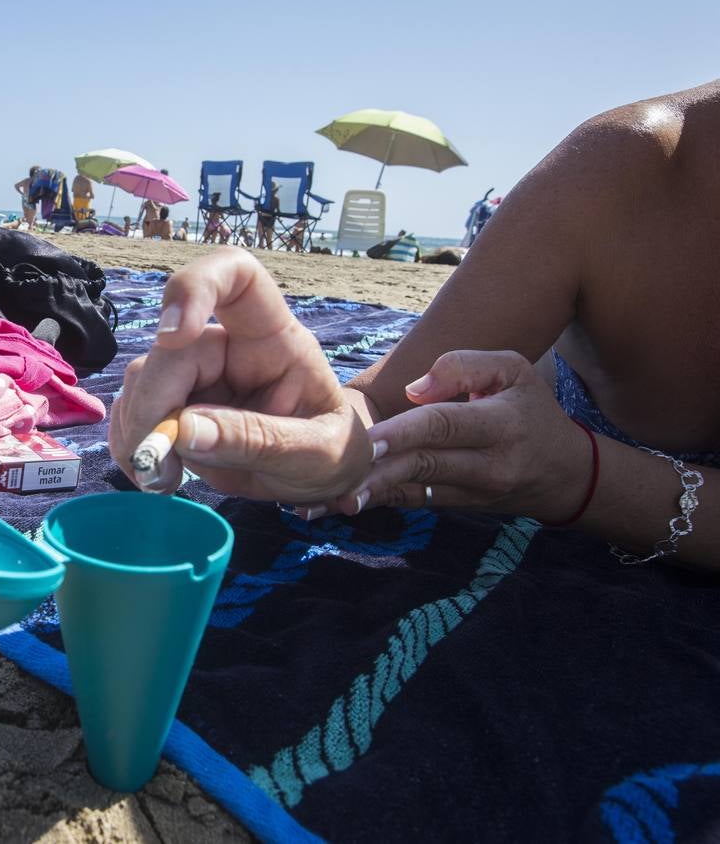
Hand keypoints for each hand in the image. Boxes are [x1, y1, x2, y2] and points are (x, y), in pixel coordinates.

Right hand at [110, 249, 371, 502]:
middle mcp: (228, 346)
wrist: (321, 478)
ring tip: (163, 481)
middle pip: (171, 348)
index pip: (235, 275)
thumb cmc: (332, 452)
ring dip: (138, 431)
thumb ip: (258, 440)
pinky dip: (130, 444)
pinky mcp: (173, 407)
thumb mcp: (315, 454)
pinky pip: (132, 410)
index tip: (172, 336)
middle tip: (157, 462)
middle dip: (153, 404)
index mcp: (274, 337)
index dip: (197, 286)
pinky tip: (153, 476)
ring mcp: (196, 375)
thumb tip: (183, 431)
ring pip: (142, 379)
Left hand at [335, 350, 588, 519]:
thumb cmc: (530, 409)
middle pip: (420, 465)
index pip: (444, 426)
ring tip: (312, 501)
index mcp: (499, 424)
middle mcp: (485, 465)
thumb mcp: (512, 369)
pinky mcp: (452, 505)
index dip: (402, 434)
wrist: (562, 472)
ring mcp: (469, 493)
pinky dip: (370, 501)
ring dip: (361, 494)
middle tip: (323, 473)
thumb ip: (463, 366)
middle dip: (370, 471)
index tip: (364, 441)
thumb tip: (414, 389)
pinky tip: (329, 507)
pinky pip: (407, 501)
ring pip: (409, 491)